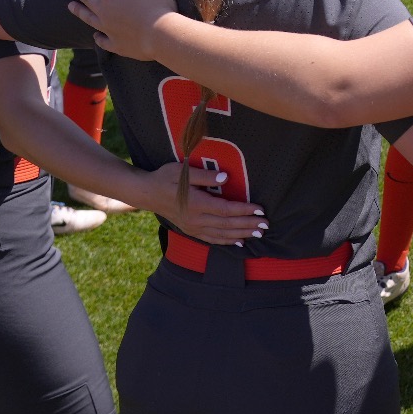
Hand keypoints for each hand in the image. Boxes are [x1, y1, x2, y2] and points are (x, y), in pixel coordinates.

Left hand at [64, 0, 178, 61]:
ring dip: (79, 11)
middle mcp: (105, 11)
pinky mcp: (116, 44)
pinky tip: (96, 37)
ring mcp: (108, 29)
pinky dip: (98, 39)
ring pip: (89, 18)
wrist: (161, 35)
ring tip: (70, 6)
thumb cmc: (157, 6)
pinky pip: (103, 41)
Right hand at [135, 162, 268, 244]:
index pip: (225, 210)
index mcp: (196, 203)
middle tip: (266, 225)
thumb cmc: (165, 178)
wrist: (146, 193)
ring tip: (259, 234)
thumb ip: (204, 176)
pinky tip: (240, 242)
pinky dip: (227, 241)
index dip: (244, 211)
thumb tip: (225, 177)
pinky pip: (212, 239)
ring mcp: (193, 227)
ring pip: (222, 234)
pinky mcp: (191, 230)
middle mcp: (196, 219)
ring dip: (242, 234)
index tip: (260, 209)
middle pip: (227, 225)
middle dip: (248, 225)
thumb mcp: (182, 171)